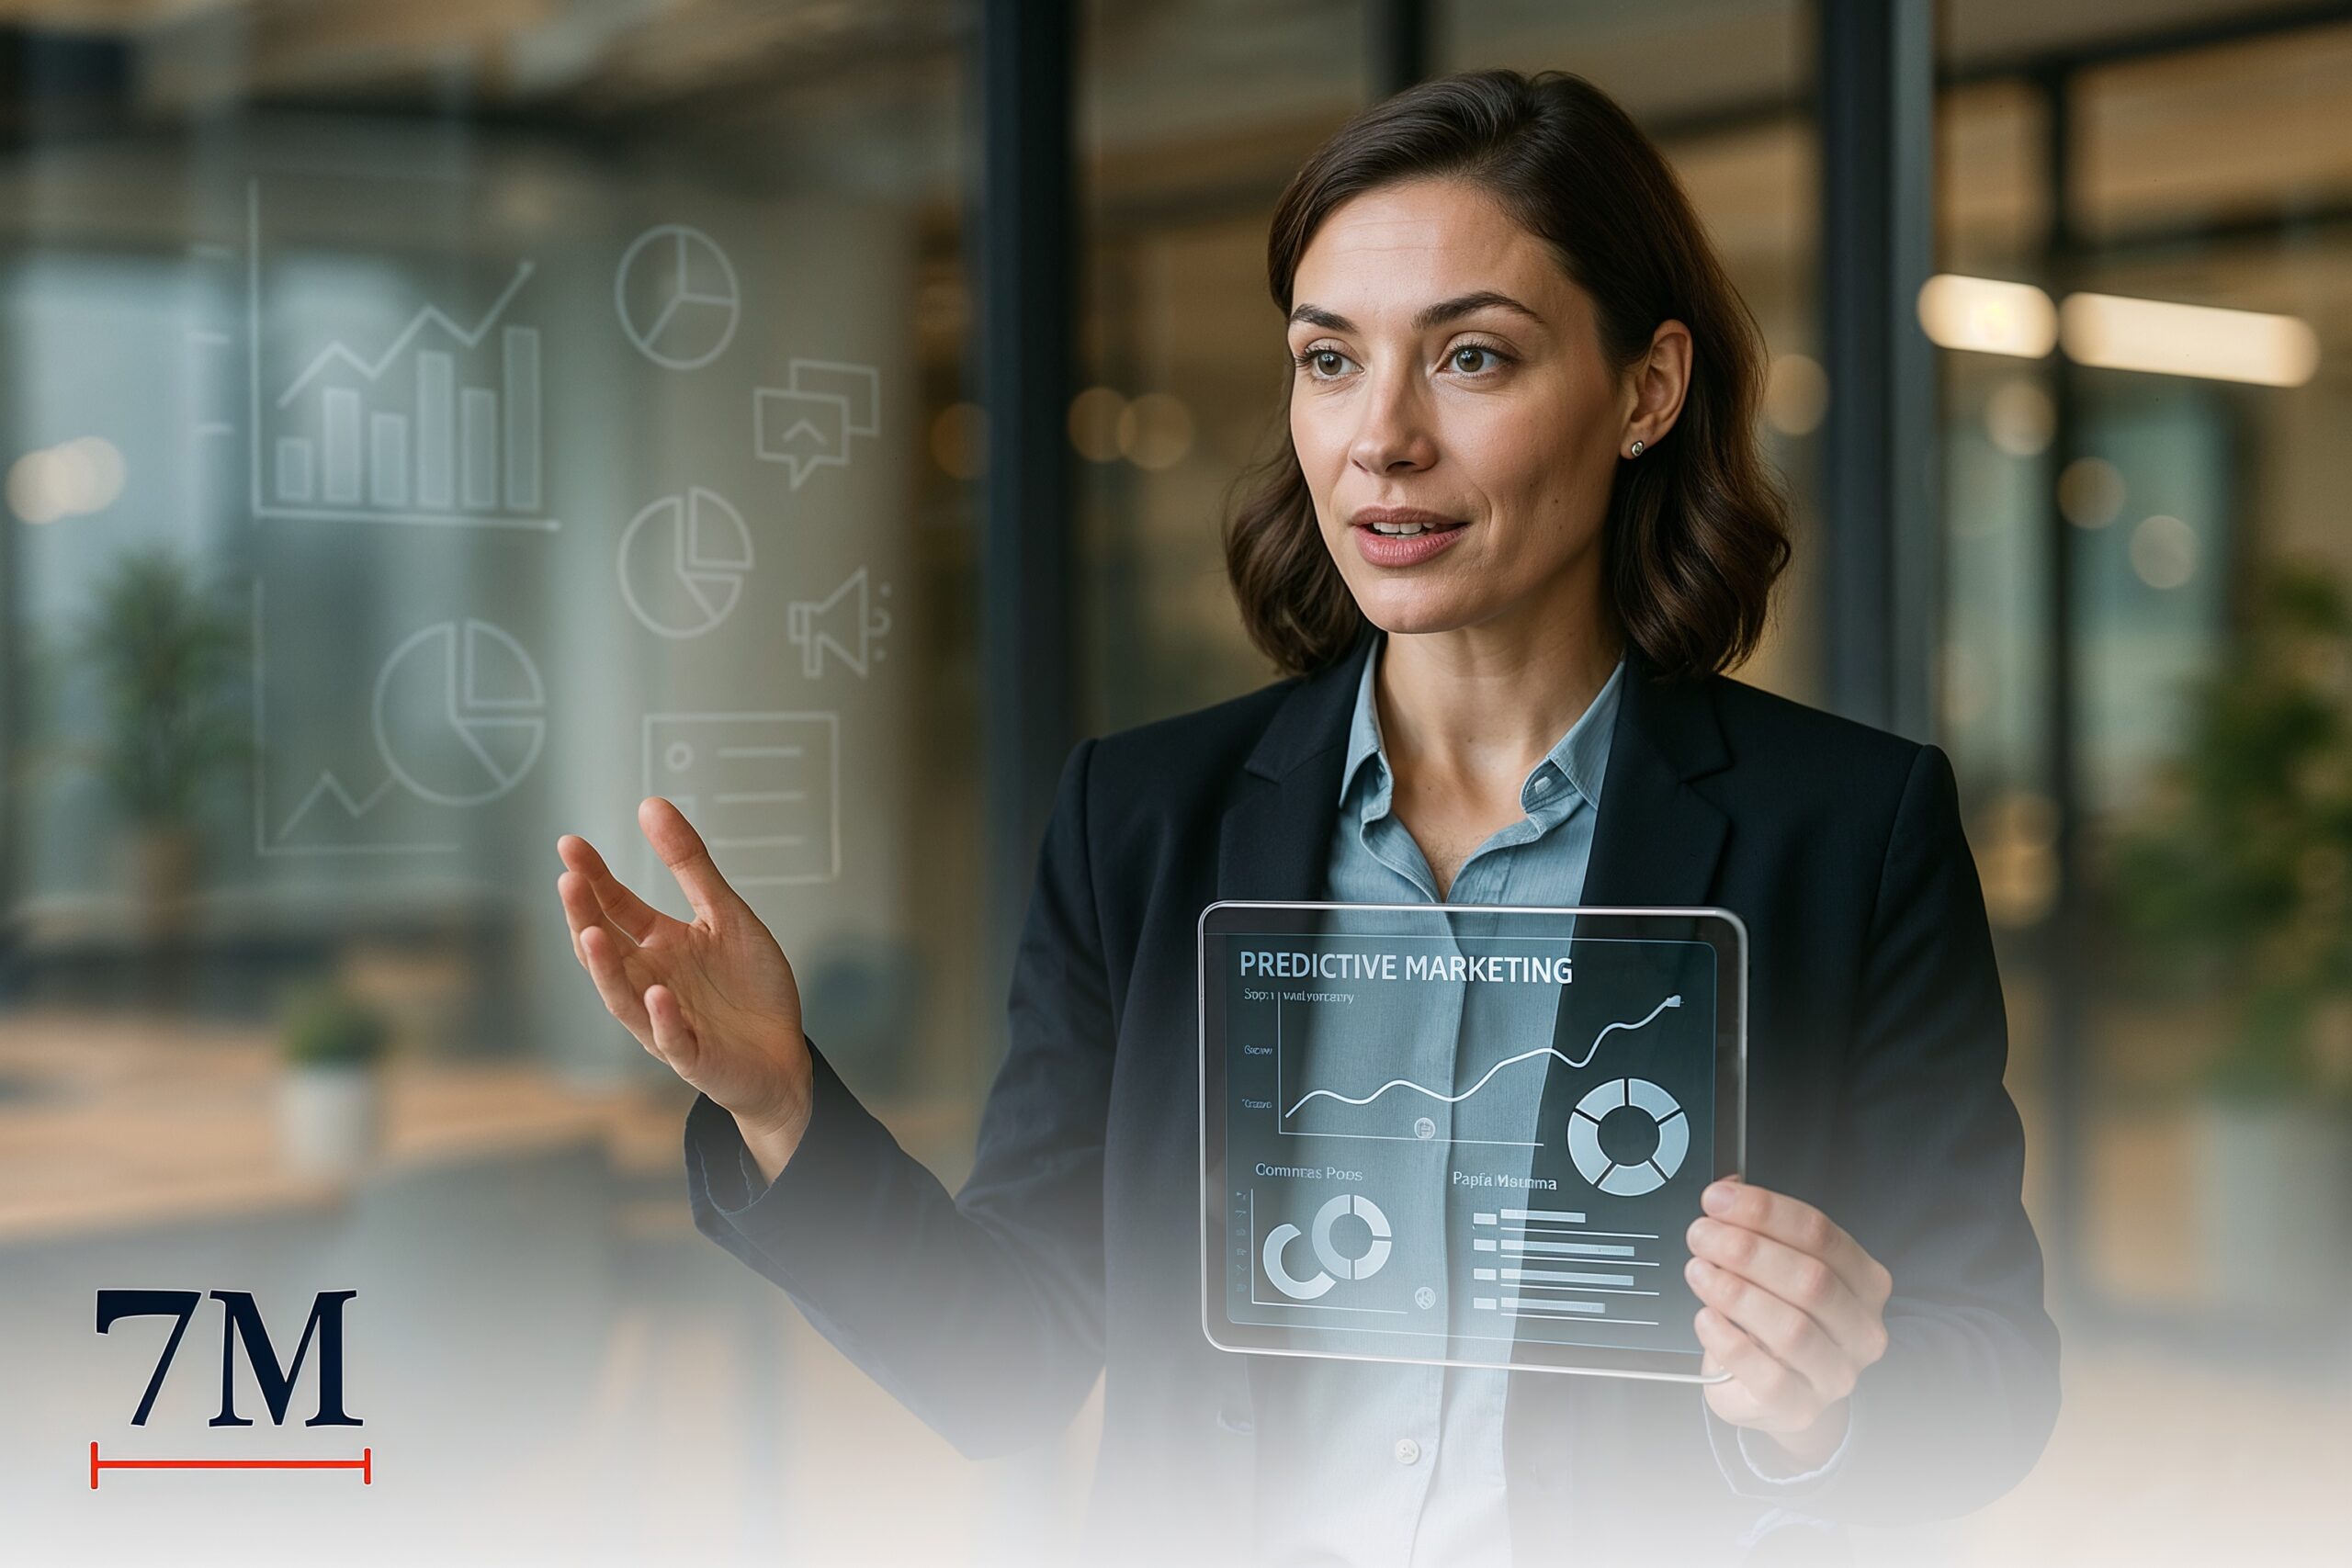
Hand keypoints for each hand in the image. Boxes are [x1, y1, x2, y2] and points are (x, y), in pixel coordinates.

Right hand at [556, 798, 813, 1180]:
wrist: (783, 1055)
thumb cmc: (750, 988)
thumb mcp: (726, 913)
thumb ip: (689, 864)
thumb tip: (651, 805)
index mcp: (658, 947)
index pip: (616, 908)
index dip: (593, 878)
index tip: (570, 844)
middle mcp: (651, 982)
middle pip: (606, 949)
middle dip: (586, 917)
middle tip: (568, 880)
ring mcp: (666, 1021)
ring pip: (623, 998)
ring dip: (605, 969)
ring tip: (592, 934)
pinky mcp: (694, 1056)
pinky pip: (673, 1039)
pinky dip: (663, 1019)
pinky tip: (658, 994)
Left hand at [1685, 1176, 1892, 1471]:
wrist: (1777, 1389)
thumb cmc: (1776, 1317)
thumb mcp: (1776, 1268)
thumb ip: (1758, 1227)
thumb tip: (1728, 1188)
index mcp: (1864, 1281)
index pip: (1821, 1234)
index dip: (1765, 1211)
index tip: (1718, 1199)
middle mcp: (1861, 1328)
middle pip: (1811, 1279)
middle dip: (1746, 1249)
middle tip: (1700, 1234)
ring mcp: (1836, 1372)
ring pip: (1792, 1328)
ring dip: (1735, 1293)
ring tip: (1698, 1272)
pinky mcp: (1801, 1407)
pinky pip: (1769, 1376)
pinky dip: (1730, 1343)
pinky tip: (1705, 1319)